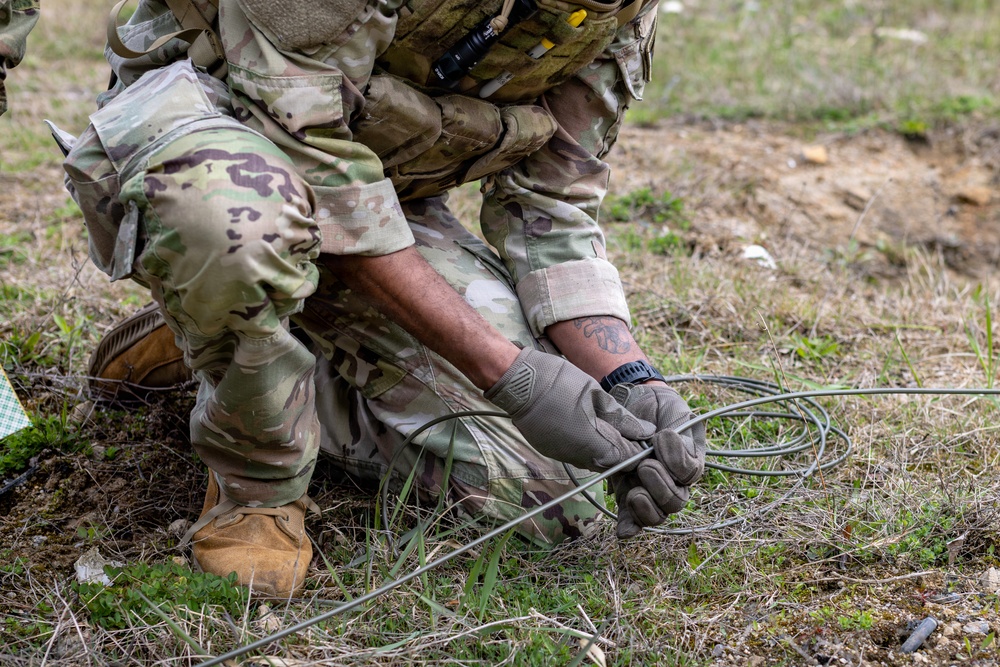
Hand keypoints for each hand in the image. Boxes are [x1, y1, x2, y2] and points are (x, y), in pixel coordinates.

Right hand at [485, 348, 656, 470]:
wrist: (518, 380)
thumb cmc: (559, 382)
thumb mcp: (596, 394)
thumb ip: (622, 417)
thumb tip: (646, 431)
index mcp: (591, 444)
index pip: (624, 458)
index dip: (636, 449)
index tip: (644, 437)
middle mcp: (576, 457)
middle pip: (608, 464)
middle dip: (621, 450)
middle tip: (629, 431)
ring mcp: (561, 455)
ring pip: (591, 461)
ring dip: (603, 449)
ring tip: (610, 428)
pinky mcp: (549, 450)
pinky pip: (574, 455)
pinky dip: (586, 446)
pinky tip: (588, 428)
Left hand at [608, 383, 705, 538]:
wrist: (631, 403)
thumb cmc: (658, 407)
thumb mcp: (675, 411)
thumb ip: (680, 430)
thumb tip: (668, 442)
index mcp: (689, 462)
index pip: (690, 475)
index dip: (677, 463)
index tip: (661, 438)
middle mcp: (673, 481)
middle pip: (675, 502)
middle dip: (661, 488)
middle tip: (645, 465)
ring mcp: (649, 490)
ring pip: (656, 515)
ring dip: (646, 508)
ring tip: (635, 491)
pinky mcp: (627, 493)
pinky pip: (631, 518)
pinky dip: (628, 526)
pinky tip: (623, 531)